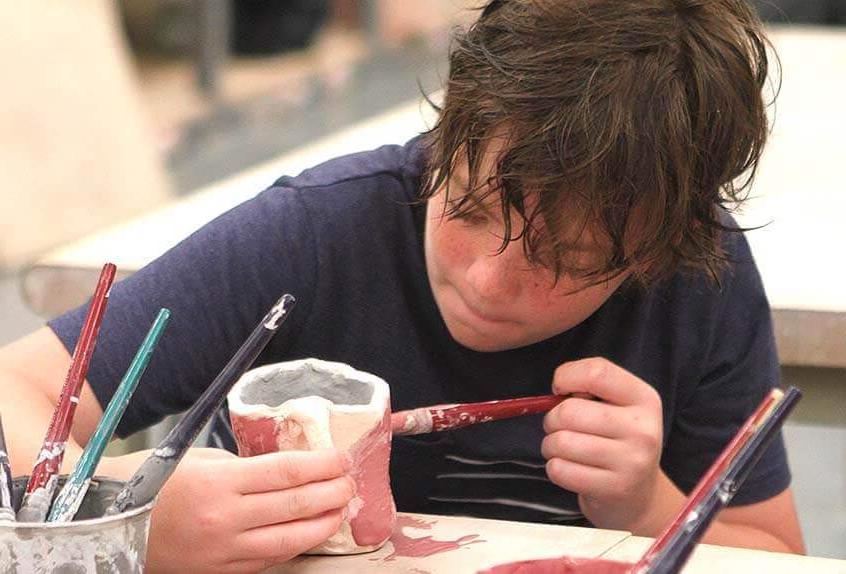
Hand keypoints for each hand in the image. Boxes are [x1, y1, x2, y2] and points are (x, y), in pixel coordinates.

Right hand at [104, 447, 354, 572]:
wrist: (106, 523)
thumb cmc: (153, 480)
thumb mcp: (201, 460)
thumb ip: (245, 467)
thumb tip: (289, 469)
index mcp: (220, 483)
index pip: (287, 472)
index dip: (322, 465)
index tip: (342, 458)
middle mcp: (225, 520)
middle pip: (295, 506)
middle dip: (332, 493)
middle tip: (351, 483)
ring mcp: (223, 551)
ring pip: (288, 541)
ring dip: (322, 524)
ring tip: (341, 509)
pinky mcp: (218, 572)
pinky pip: (266, 561)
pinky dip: (293, 546)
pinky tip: (309, 534)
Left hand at [541, 357, 662, 530]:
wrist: (639, 496)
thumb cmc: (617, 441)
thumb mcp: (618, 406)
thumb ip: (591, 387)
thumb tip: (559, 388)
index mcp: (644, 399)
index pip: (597, 372)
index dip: (566, 376)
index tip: (560, 389)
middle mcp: (643, 429)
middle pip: (569, 411)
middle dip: (552, 419)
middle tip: (560, 428)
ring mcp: (631, 461)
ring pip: (560, 442)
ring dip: (550, 446)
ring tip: (565, 450)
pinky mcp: (614, 489)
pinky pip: (559, 470)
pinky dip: (555, 468)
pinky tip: (571, 469)